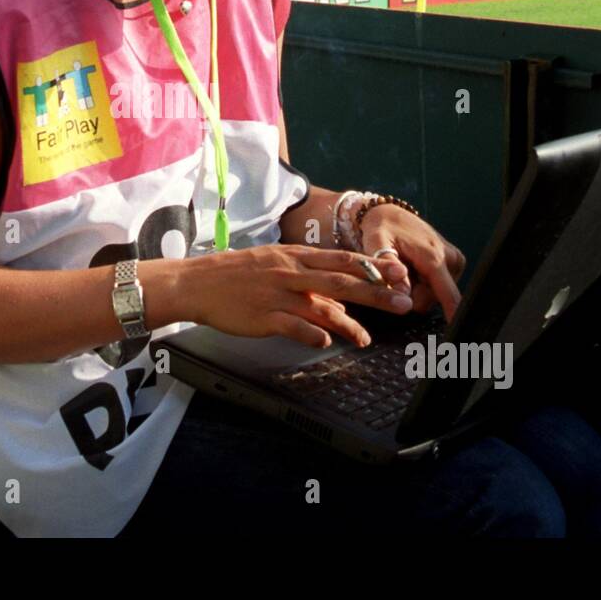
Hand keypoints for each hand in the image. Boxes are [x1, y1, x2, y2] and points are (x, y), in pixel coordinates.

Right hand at [169, 244, 414, 349]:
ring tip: (366, 339)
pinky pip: (293, 326)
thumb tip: (341, 307)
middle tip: (402, 302)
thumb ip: (310, 286)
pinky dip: (311, 334)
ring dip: (348, 324)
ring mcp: (278, 294)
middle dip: (376, 292)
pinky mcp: (263, 316)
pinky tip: (325, 342)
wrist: (198, 282)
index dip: (373, 266)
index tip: (399, 272)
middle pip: (341, 281)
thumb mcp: (276, 268)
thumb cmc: (237, 275)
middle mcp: (291, 272)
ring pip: (321, 306)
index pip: (343, 259)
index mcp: (295, 257)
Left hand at [359, 204, 465, 321]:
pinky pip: (439, 286)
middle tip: (398, 276)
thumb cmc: (381, 227)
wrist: (388, 213)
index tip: (459, 329)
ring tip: (405, 269)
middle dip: (415, 295)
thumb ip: (387, 268)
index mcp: (433, 255)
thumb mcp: (376, 243)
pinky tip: (414, 270)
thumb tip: (402, 293)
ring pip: (437, 293)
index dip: (453, 312)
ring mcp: (453, 260)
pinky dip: (424, 283)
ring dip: (419, 289)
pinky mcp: (453, 262)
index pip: (448, 291)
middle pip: (436, 298)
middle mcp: (449, 257)